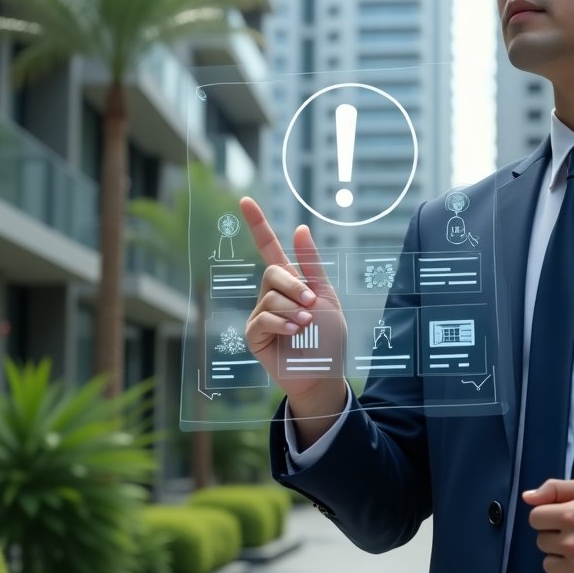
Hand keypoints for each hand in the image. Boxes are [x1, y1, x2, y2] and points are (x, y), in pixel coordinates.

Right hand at [239, 197, 347, 438]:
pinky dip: (282, 324)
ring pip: (270, 297)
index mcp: (290, 282)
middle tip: (312, 304)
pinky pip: (262, 319)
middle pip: (272, 272)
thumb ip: (312, 266)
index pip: (269, 247)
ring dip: (293, 310)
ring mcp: (260, 314)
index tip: (245, 200)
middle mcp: (271, 294)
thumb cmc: (327, 337)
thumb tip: (300, 228)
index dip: (257, 224)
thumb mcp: (327, 296)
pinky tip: (295, 332)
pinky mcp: (254, 335)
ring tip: (307, 325)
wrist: (324, 372)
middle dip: (295, 286)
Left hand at [525, 478, 573, 572]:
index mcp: (570, 515)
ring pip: (548, 565)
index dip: (547, 516)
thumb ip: (556, 488)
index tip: (563, 518)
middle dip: (554, 536)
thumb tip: (527, 498)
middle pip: (541, 541)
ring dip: (559, 558)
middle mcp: (570, 543)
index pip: (535, 519)